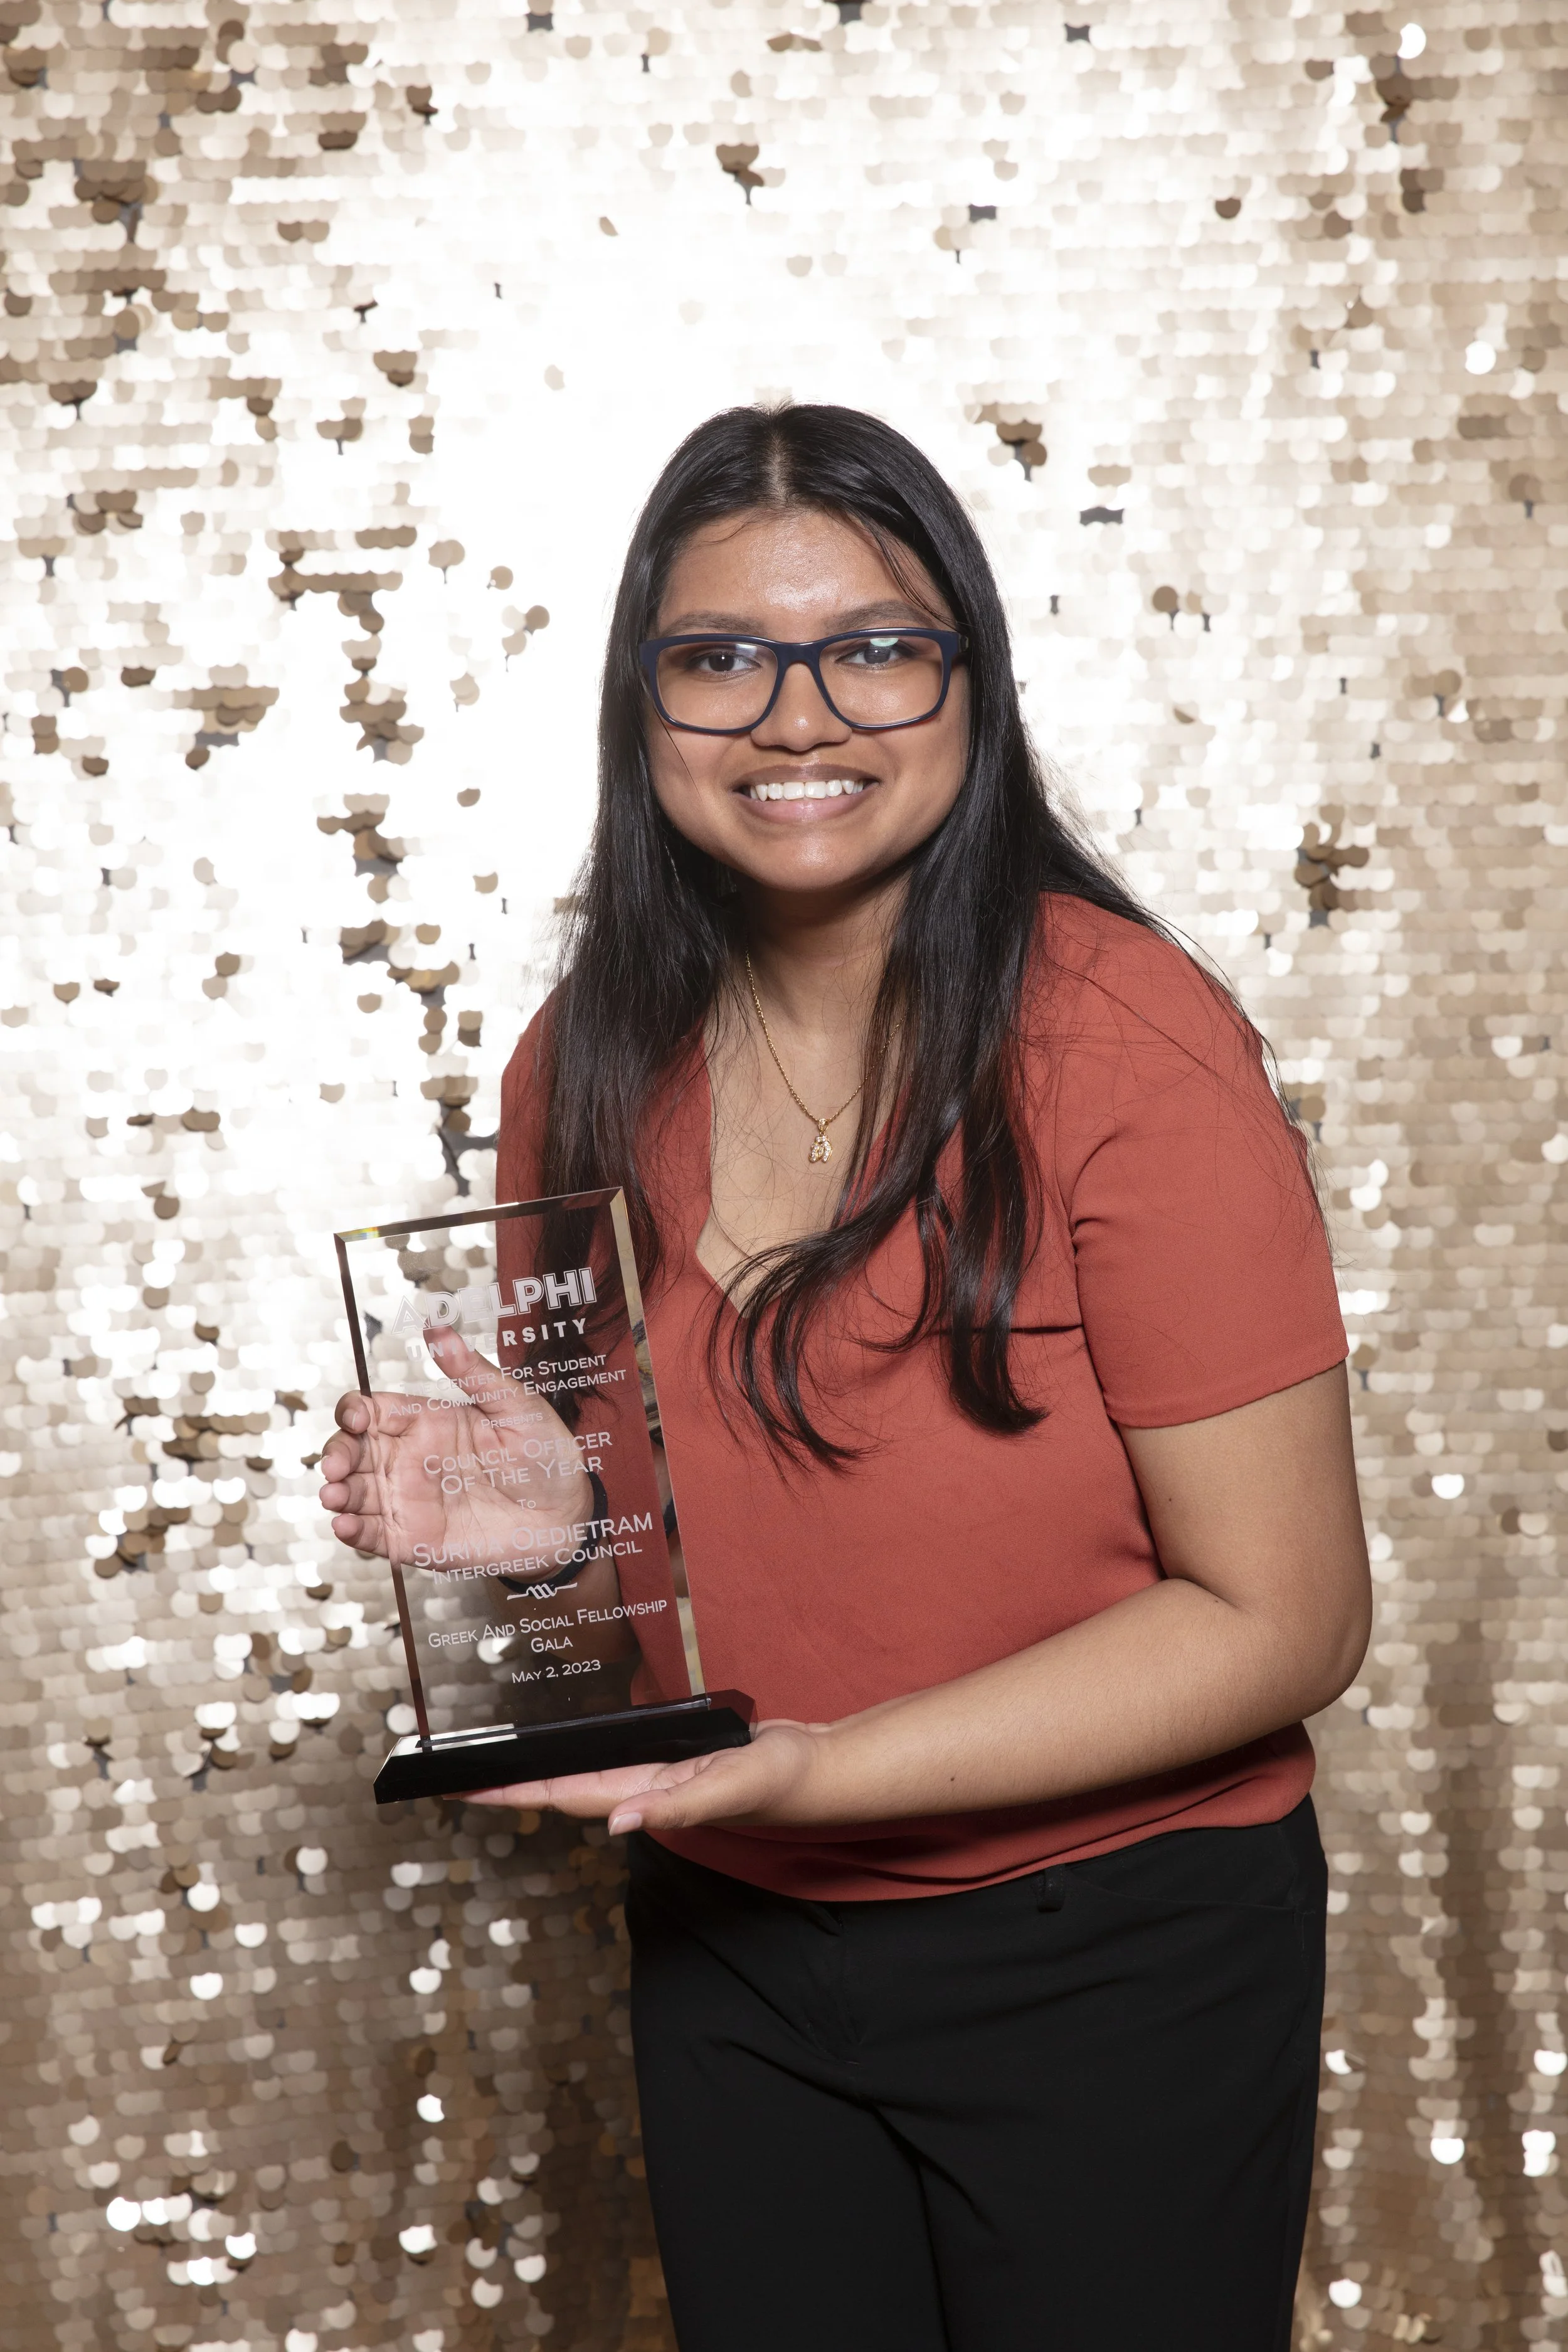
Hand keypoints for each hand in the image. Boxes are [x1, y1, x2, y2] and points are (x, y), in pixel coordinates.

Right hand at [317, 1327, 592, 1574]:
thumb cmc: (545, 1455)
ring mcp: (408, 1499)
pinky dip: (353, 1532)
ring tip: (335, 1496)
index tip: (355, 1418)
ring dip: (336, 1493)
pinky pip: (374, 1535)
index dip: (353, 1411)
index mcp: (426, 1422)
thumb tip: (439, 1329)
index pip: (372, 1410)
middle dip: (335, 1454)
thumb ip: (474, 1372)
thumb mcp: (516, 1406)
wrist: (566, 1516)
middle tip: (336, 1466)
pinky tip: (346, 1527)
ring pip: (355, 1492)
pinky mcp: (414, 1539)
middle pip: (353, 1450)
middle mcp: (409, 1459)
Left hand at [463, 1721, 829, 1836]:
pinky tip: (569, 1753)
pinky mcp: (672, 1762)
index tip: (465, 1792)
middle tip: (458, 1781)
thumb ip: (678, 1804)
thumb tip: (617, 1823)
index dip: (513, 1794)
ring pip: (582, 1777)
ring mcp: (654, 1778)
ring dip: (538, 1777)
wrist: (815, 1769)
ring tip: (496, 1770)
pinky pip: (614, 1762)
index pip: (564, 1795)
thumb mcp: (731, 1785)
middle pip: (561, 1789)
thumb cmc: (779, 1780)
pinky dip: (582, 1759)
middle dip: (509, 1787)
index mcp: (646, 1795)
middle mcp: (641, 1790)